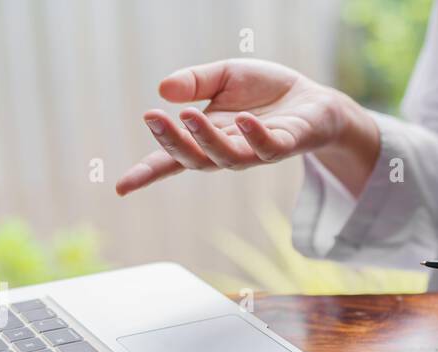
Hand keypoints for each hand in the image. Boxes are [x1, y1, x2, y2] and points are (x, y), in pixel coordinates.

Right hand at [116, 58, 377, 196]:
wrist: (315, 101)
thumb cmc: (265, 93)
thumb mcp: (223, 77)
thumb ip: (194, 82)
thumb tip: (163, 89)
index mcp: (207, 137)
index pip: (172, 160)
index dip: (147, 174)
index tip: (122, 188)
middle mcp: (228, 151)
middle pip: (194, 159)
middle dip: (171, 142)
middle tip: (152, 117)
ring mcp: (257, 152)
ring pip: (227, 158)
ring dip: (206, 138)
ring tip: (188, 114)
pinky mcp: (286, 146)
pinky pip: (268, 147)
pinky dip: (256, 135)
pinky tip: (245, 119)